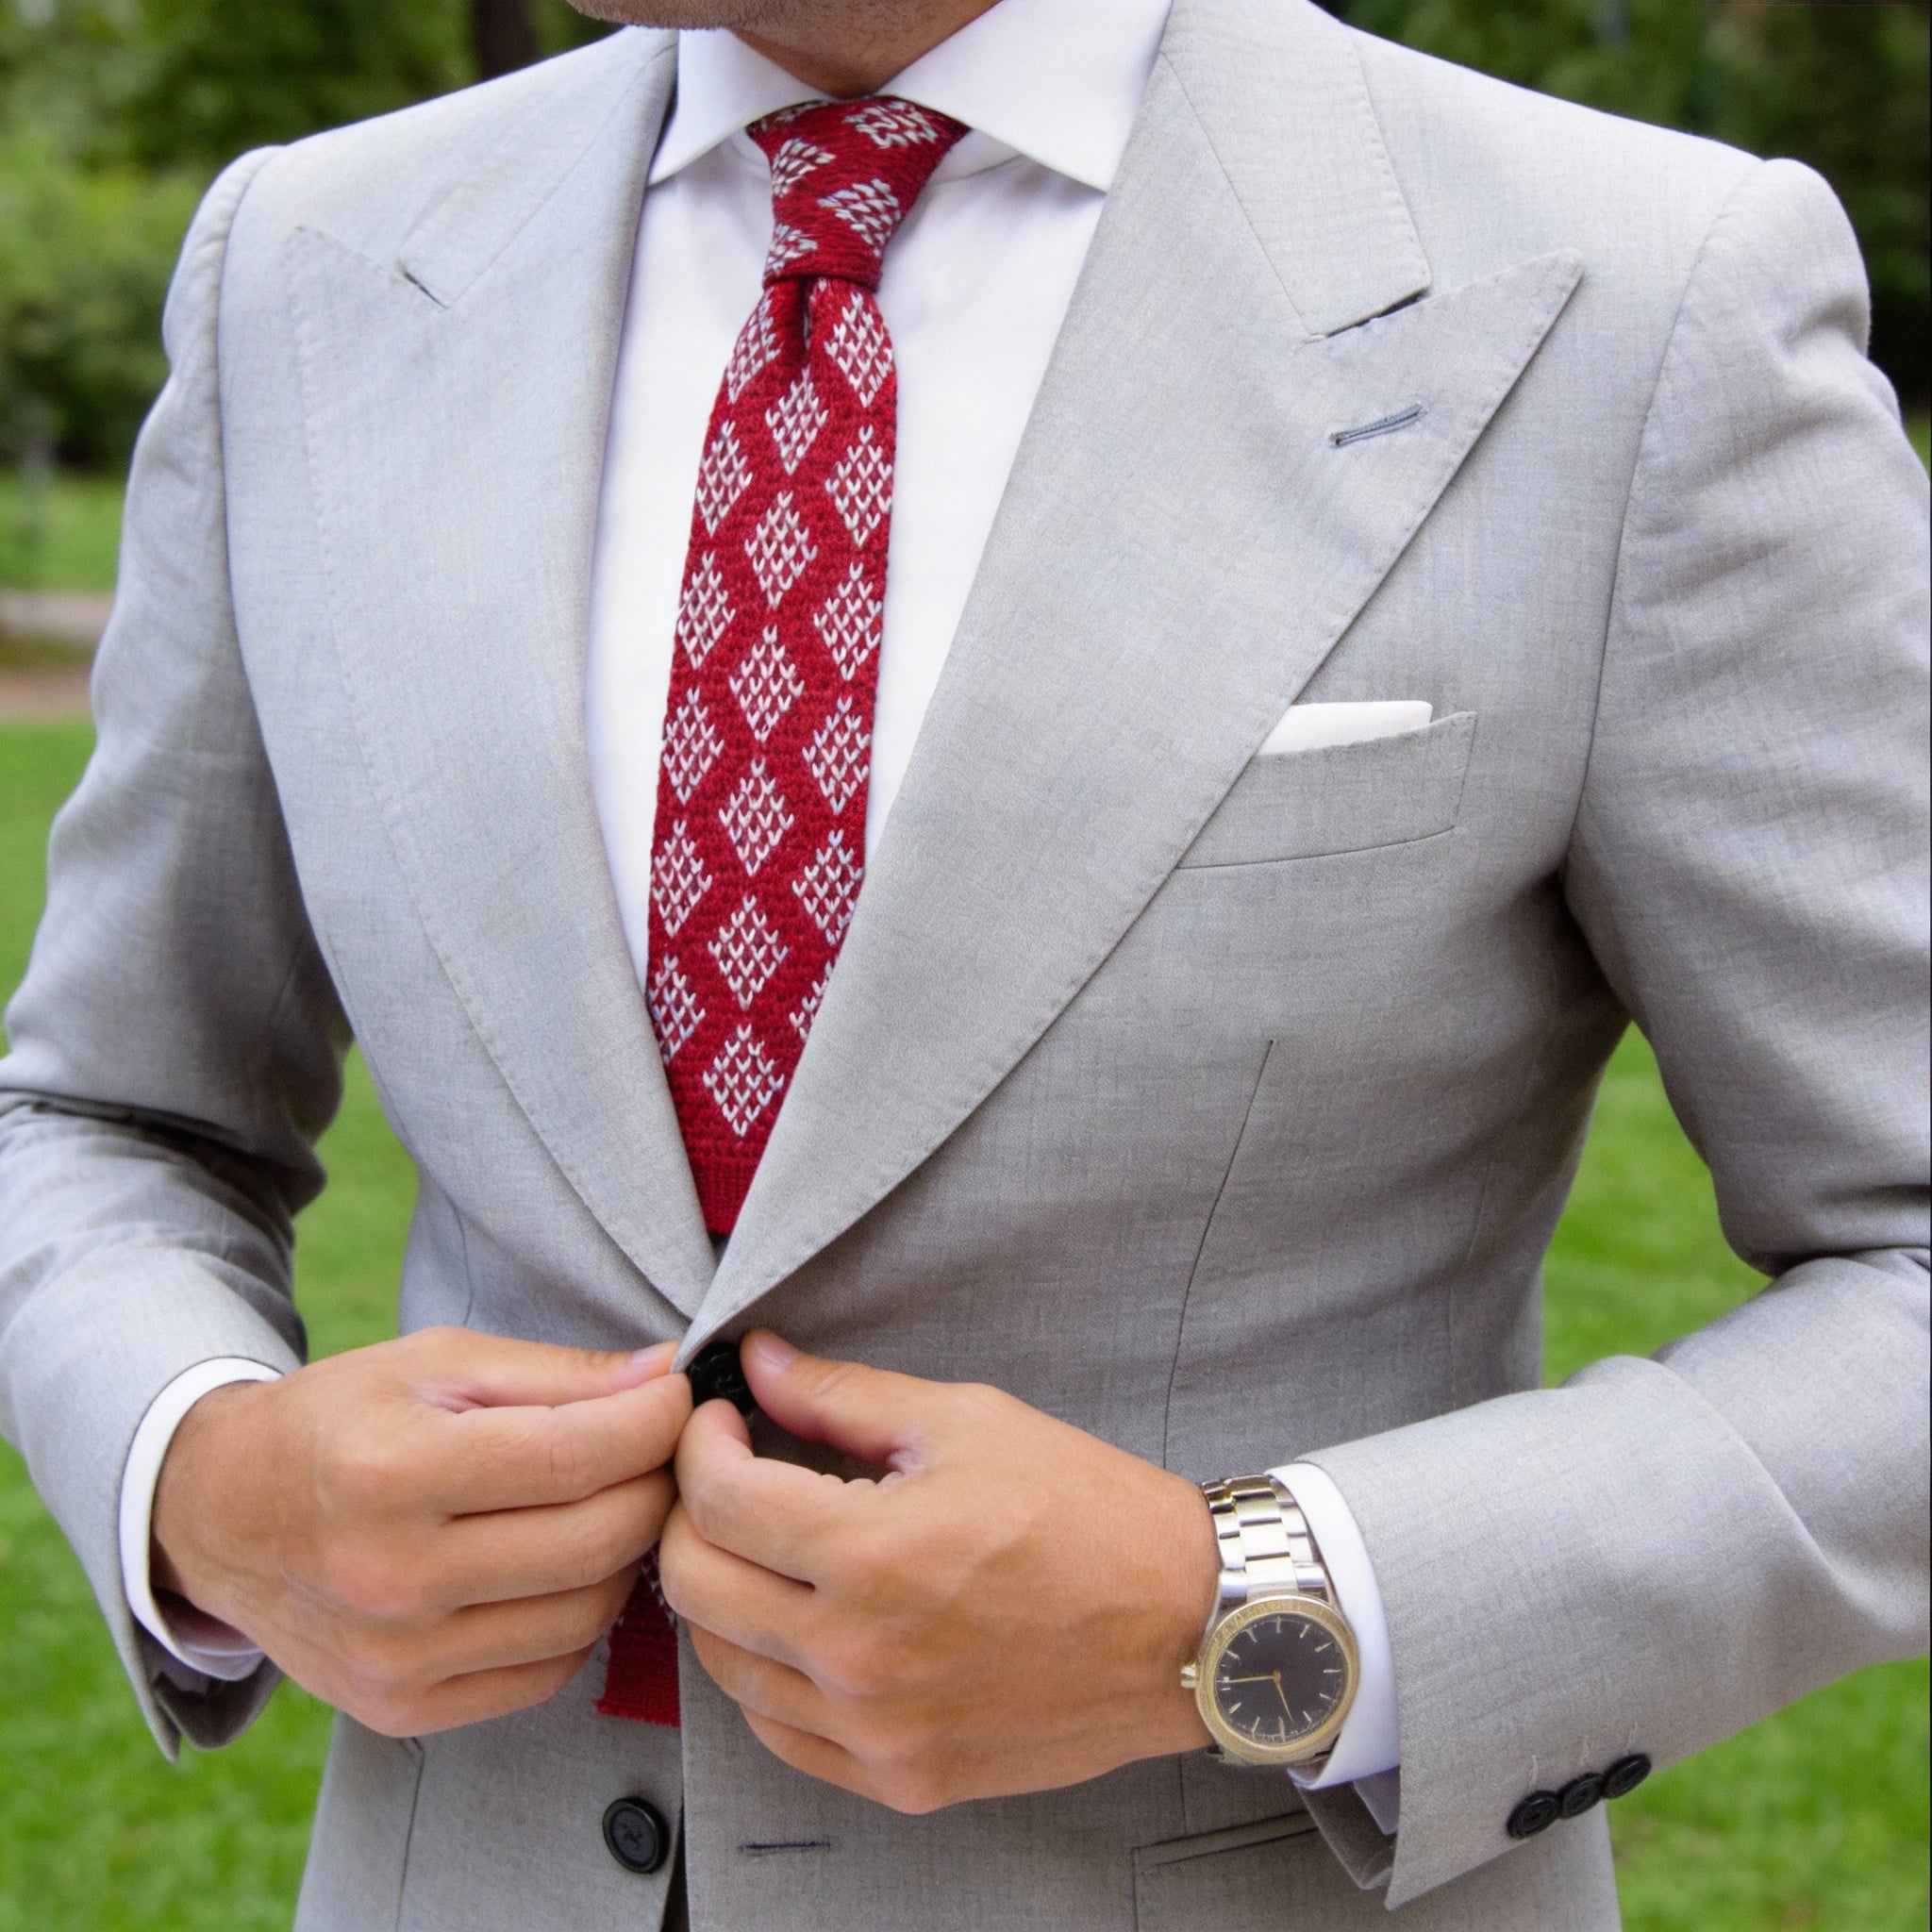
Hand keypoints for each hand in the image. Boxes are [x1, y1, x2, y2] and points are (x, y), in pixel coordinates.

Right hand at [152, 1327, 690, 1735]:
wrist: (221, 1515)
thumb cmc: (341, 1419)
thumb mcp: (436, 1363)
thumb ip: (558, 1374)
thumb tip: (667, 1375)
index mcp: (391, 1472)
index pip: (578, 1456)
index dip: (656, 1421)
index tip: (679, 1395)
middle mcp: (390, 1577)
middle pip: (597, 1540)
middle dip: (657, 1484)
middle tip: (660, 1448)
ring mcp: (394, 1658)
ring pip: (587, 1612)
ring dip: (627, 1552)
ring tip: (614, 1500)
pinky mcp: (402, 1710)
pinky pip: (548, 1671)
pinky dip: (581, 1615)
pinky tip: (565, 1565)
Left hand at [659, 1332, 1217, 1812]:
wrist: (1186, 1625)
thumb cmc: (1090, 1512)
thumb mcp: (967, 1421)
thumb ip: (844, 1396)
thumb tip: (760, 1361)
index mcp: (874, 1553)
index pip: (717, 1500)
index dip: (698, 1443)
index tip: (718, 1421)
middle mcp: (860, 1655)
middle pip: (693, 1586)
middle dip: (688, 1515)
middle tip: (726, 1478)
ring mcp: (877, 1730)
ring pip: (724, 1668)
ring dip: (719, 1596)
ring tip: (763, 1548)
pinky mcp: (902, 1776)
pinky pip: (780, 1735)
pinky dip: (765, 1675)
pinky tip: (797, 1626)